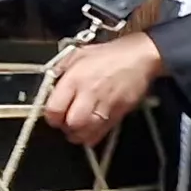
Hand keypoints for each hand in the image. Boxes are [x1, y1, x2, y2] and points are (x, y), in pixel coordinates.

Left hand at [43, 34, 163, 147]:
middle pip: (71, 123)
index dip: (51, 115)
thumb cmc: (110, 54)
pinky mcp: (119, 113)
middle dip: (65, 126)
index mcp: (75, 79)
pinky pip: (102, 133)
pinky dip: (93, 135)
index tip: (53, 113)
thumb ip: (61, 70)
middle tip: (65, 121)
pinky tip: (91, 127)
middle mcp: (89, 94)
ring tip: (77, 126)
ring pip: (86, 132)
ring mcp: (105, 105)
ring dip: (78, 133)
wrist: (139, 57)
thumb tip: (50, 85)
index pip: (54, 109)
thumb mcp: (78, 54)